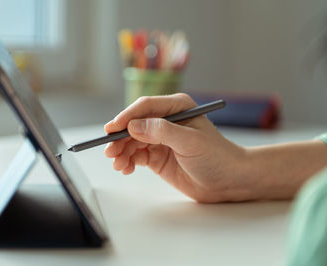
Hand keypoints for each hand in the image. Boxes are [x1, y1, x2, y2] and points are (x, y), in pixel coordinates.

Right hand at [104, 93, 252, 202]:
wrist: (228, 181)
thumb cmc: (216, 157)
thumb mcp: (191, 142)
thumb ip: (163, 132)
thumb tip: (133, 126)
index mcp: (177, 107)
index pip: (145, 107)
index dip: (126, 116)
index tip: (112, 128)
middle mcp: (166, 120)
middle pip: (134, 124)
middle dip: (120, 138)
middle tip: (110, 151)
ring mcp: (160, 138)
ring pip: (132, 140)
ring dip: (121, 151)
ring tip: (118, 165)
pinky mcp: (157, 155)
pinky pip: (136, 155)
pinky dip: (127, 161)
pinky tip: (125, 169)